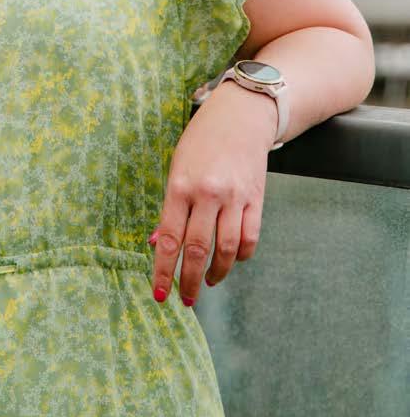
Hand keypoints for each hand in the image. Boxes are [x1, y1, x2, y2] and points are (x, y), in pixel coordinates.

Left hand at [149, 83, 276, 305]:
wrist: (240, 117)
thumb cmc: (200, 142)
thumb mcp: (176, 167)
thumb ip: (170, 207)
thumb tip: (159, 243)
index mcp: (180, 185)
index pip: (169, 238)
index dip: (163, 270)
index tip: (160, 293)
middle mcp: (207, 193)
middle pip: (197, 249)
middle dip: (189, 280)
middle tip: (185, 299)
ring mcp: (234, 197)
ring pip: (227, 249)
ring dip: (216, 273)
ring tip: (207, 283)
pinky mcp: (256, 199)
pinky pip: (250, 238)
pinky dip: (241, 256)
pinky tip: (231, 261)